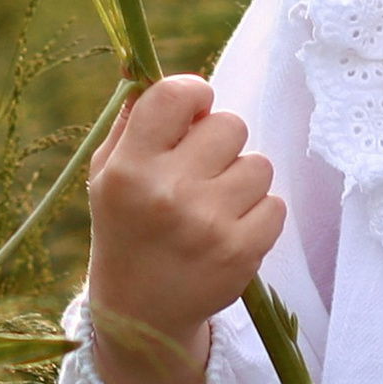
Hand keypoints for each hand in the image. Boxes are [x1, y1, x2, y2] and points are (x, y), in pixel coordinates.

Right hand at [83, 76, 282, 383]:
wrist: (141, 315)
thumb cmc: (126, 228)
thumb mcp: (107, 174)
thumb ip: (131, 121)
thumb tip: (147, 68)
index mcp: (129, 168)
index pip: (176, 95)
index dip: (194, 95)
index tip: (194, 111)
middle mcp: (167, 193)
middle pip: (229, 124)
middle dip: (219, 142)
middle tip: (198, 172)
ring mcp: (208, 223)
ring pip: (258, 163)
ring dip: (241, 179)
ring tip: (213, 205)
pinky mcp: (242, 251)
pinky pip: (275, 203)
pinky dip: (258, 214)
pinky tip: (229, 231)